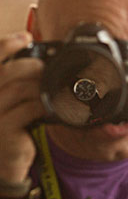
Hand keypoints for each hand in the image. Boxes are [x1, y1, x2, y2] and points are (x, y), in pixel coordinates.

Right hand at [0, 32, 44, 184]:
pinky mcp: (5, 129)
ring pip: (20, 89)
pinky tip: (50, 108)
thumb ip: (18, 82)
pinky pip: (29, 109)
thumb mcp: (11, 102)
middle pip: (5, 72)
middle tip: (44, 67)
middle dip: (30, 65)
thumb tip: (42, 61)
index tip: (26, 37)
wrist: (5, 161)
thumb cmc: (11, 126)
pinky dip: (44, 105)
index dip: (6, 44)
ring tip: (52, 89)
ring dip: (41, 86)